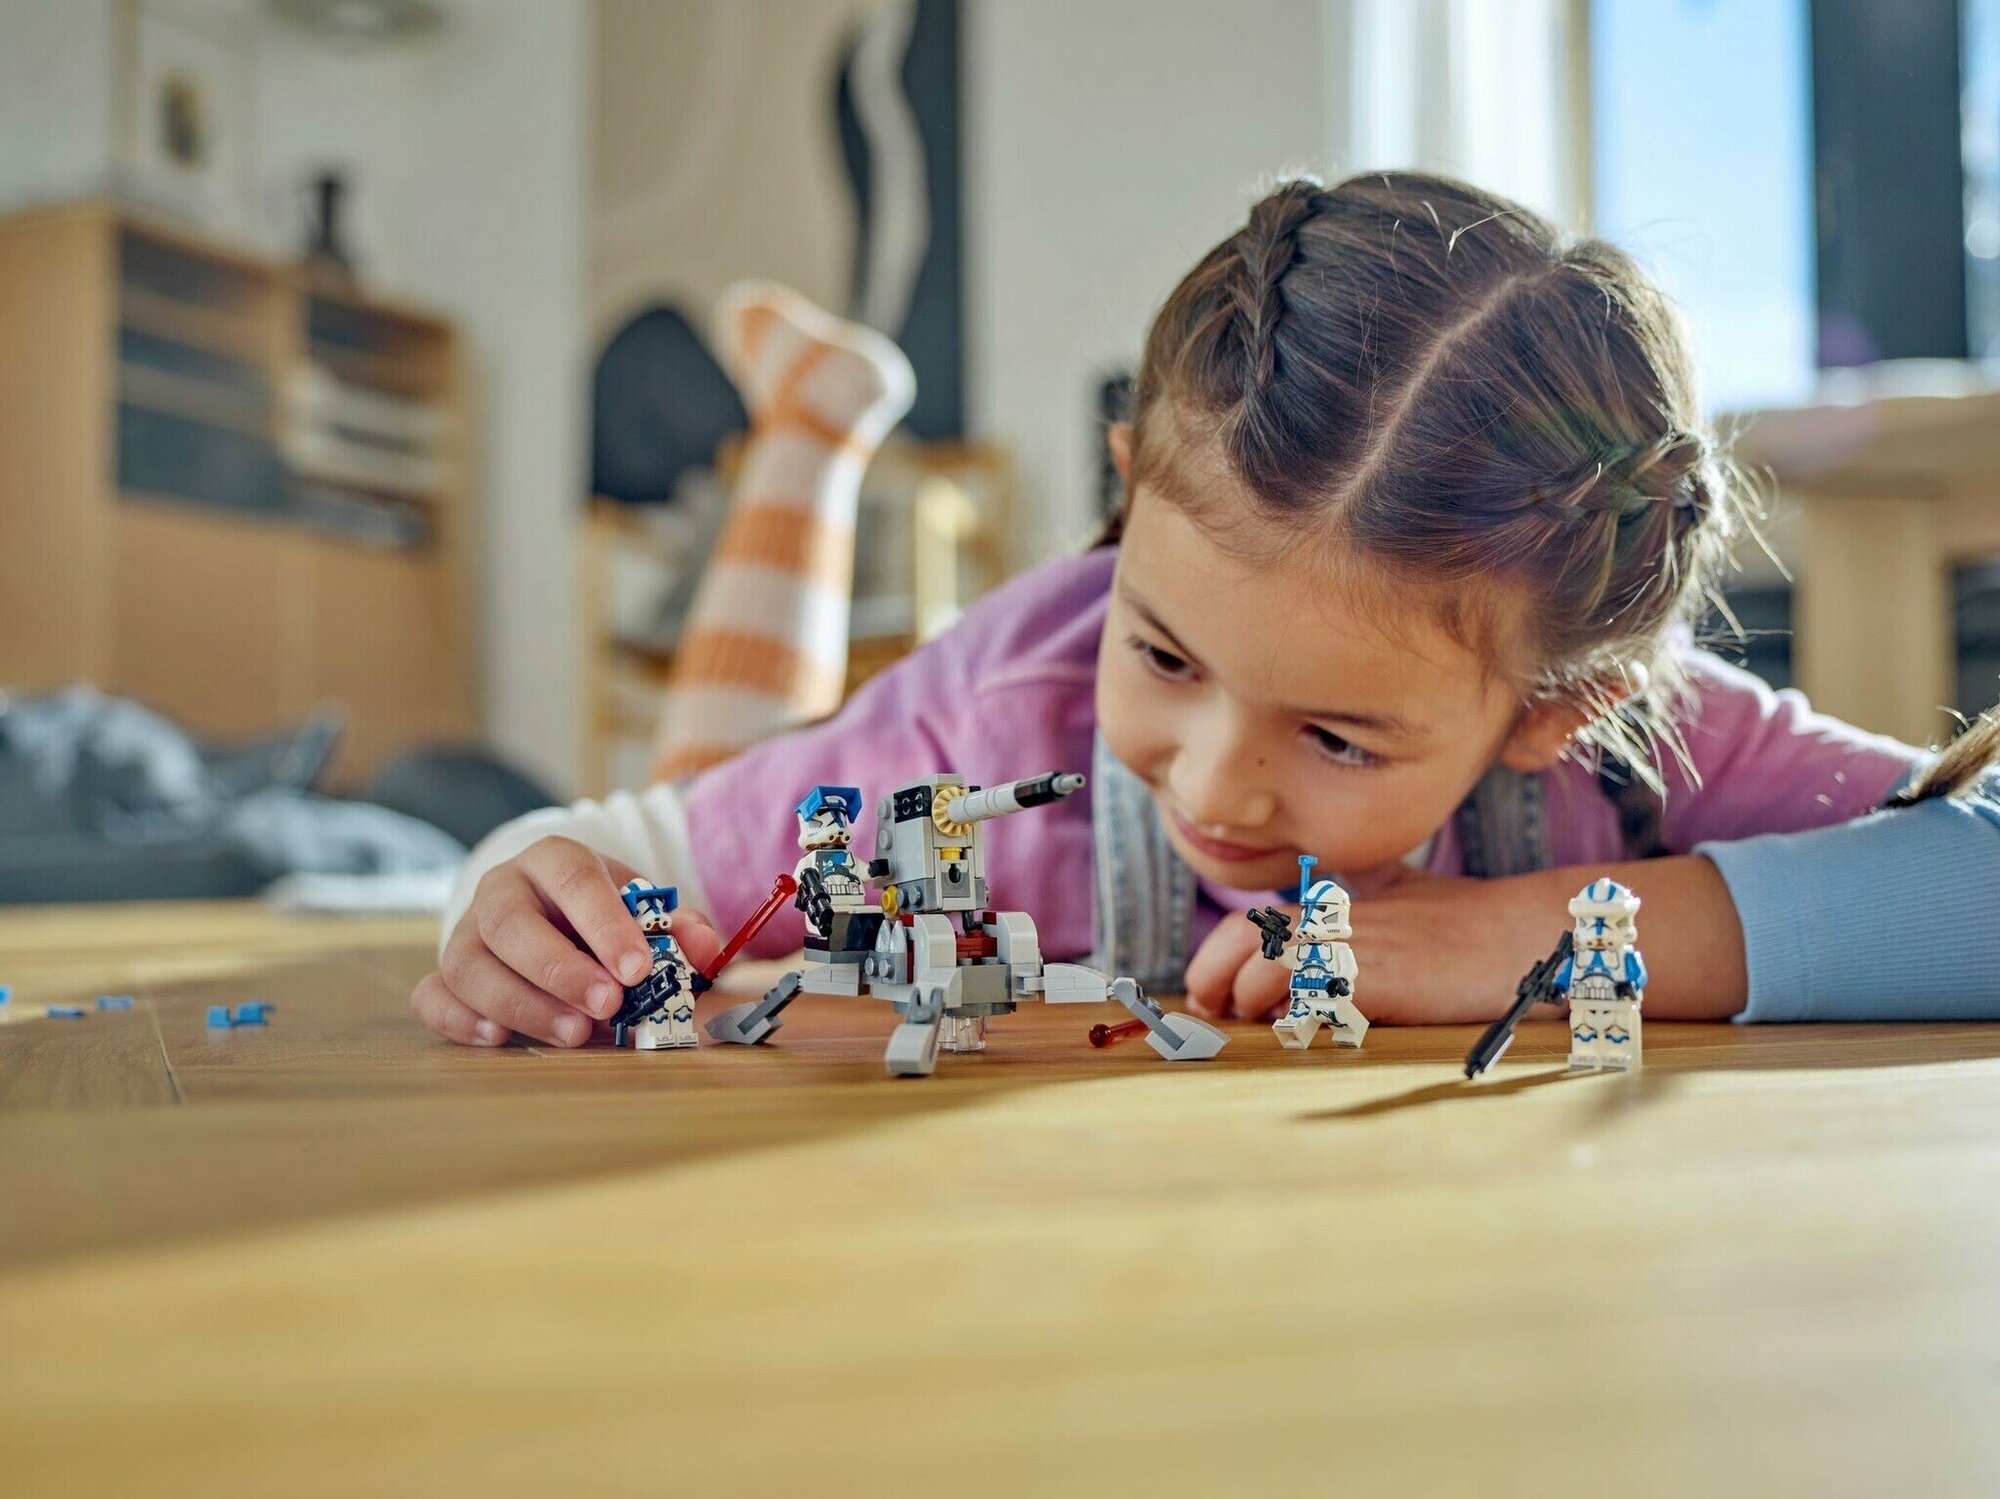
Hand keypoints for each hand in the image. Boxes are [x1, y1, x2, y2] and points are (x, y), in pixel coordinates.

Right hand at [411, 836, 721, 1047]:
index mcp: (554, 860)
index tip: (638, 968)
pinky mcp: (444, 975)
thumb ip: (677, 927)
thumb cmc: (602, 918)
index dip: (605, 924)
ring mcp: (466, 932)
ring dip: (519, 1003)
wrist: (552, 918)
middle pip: (510, 922)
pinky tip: (498, 1038)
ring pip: (468, 963)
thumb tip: (704, 945)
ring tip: (572, 1035)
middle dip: (559, 969)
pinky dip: (458, 1019)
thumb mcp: (642, 911)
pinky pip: (431, 996)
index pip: (573, 879)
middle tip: (607, 1006)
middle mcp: (501, 889)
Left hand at [1185, 869, 1557, 1024]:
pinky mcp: (1378, 977)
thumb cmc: (1473, 922)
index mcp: (1334, 906)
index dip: (1218, 958)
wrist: (1530, 932)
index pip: (1249, 923)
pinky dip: (1294, 1017)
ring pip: (1265, 965)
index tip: (1213, 995)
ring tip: (1263, 1025)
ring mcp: (1355, 945)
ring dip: (1248, 1000)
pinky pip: (1310, 994)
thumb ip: (1369, 886)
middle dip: (1212, 979)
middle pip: (1241, 937)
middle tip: (1215, 1015)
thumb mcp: (1409, 893)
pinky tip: (1307, 1031)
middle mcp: (1335, 919)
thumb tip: (1332, 883)